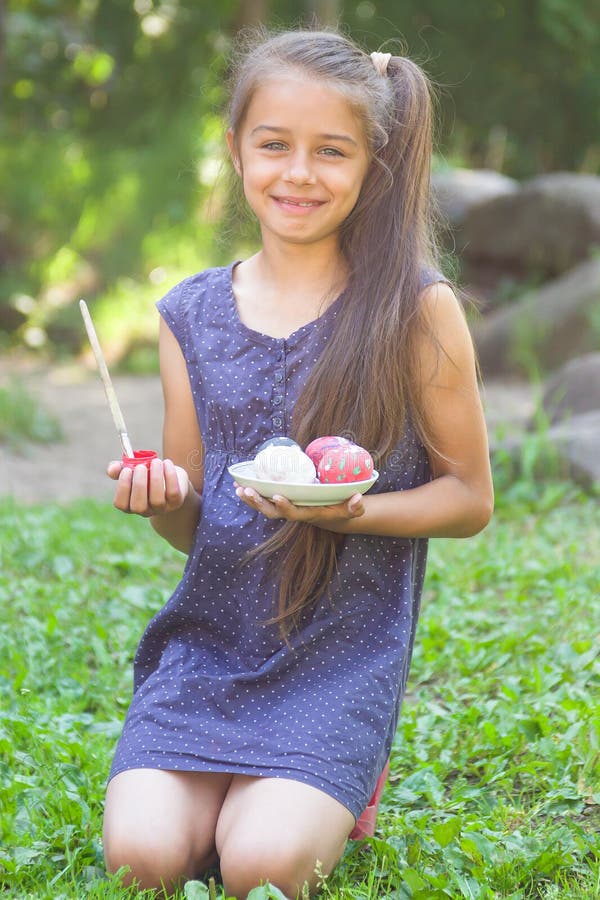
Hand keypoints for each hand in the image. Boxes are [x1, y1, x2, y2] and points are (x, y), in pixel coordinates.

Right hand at [108, 457, 189, 516]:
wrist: (171, 477)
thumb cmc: (146, 474)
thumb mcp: (132, 469)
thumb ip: (119, 468)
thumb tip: (112, 469)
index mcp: (129, 503)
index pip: (121, 504)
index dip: (122, 488)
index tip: (126, 469)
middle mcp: (144, 510)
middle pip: (138, 506)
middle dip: (138, 485)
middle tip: (141, 467)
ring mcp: (161, 508)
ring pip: (157, 500)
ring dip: (155, 479)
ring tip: (156, 461)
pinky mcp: (176, 502)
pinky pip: (173, 492)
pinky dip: (170, 476)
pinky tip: (167, 463)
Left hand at [233, 482, 364, 530]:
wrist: (328, 516)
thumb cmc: (338, 510)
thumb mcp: (349, 510)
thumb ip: (355, 507)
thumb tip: (358, 499)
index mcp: (307, 514)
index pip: (294, 513)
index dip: (284, 506)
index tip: (277, 496)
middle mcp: (292, 513)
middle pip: (271, 512)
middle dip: (259, 503)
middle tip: (247, 491)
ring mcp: (283, 508)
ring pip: (263, 506)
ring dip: (250, 499)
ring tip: (238, 488)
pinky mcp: (279, 501)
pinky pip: (262, 499)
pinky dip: (250, 493)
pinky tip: (238, 484)